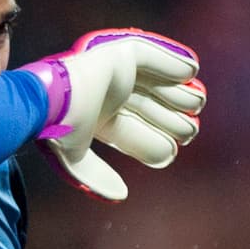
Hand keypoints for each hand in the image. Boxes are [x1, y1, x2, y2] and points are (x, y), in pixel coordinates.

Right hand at [20, 29, 205, 201]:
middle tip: (189, 131)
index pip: (134, 132)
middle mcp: (108, 97)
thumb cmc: (60, 128)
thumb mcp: (75, 160)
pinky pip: (155, 57)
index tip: (172, 151)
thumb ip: (96, 176)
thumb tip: (120, 195)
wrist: (53, 98)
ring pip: (157, 85)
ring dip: (180, 94)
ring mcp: (116, 74)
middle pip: (151, 109)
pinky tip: (190, 74)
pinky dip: (175, 64)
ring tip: (195, 103)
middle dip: (174, 120)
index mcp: (99, 120)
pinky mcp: (121, 53)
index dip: (155, 142)